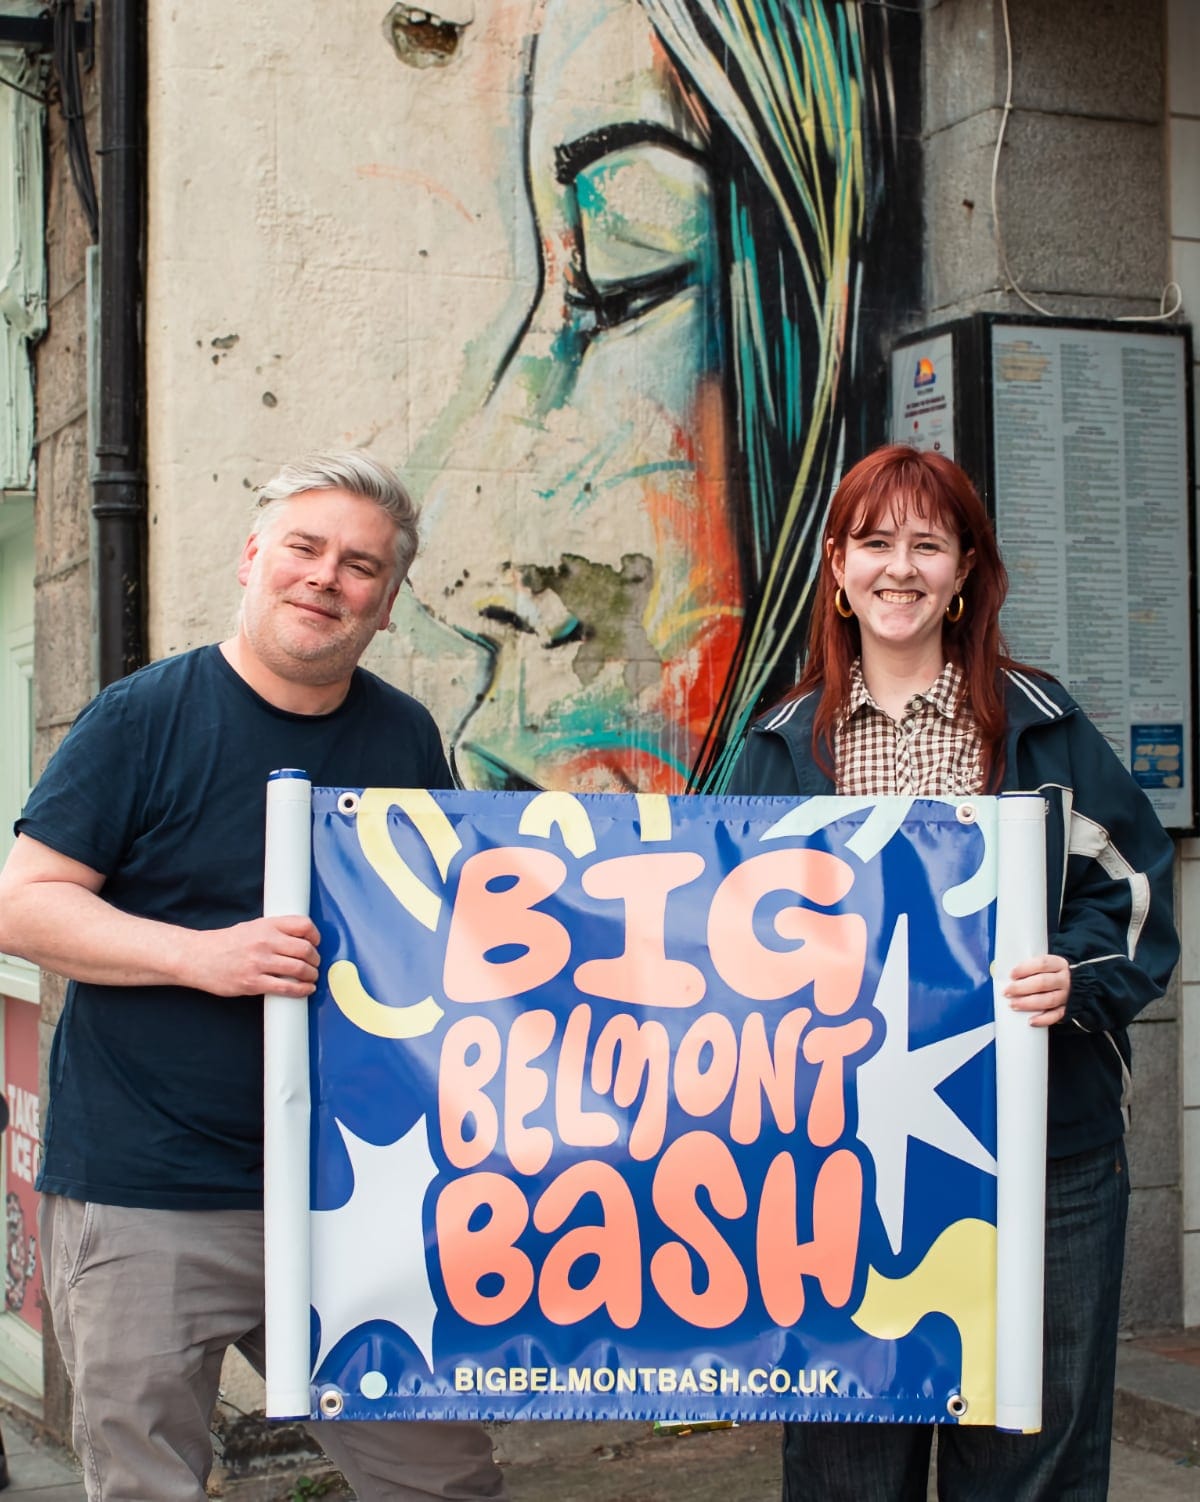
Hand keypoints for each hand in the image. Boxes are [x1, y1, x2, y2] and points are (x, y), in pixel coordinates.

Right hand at [185, 915, 320, 997]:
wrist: (197, 957)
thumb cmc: (225, 943)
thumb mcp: (251, 927)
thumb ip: (274, 930)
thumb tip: (301, 938)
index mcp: (266, 925)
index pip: (303, 925)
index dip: (316, 935)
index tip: (317, 943)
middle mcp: (264, 942)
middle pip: (305, 949)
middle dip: (316, 959)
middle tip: (315, 964)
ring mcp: (259, 963)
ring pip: (299, 969)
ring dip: (312, 975)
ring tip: (312, 977)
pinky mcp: (253, 983)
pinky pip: (286, 988)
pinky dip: (301, 990)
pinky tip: (306, 989)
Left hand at [1005, 953, 1069, 1026]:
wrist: (1075, 985)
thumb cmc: (1051, 974)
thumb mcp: (1044, 966)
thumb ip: (1028, 968)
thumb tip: (999, 971)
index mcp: (1058, 964)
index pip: (1042, 964)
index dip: (1025, 969)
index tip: (1012, 975)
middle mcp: (1064, 979)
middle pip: (1043, 983)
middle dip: (1022, 988)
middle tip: (1007, 992)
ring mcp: (1066, 995)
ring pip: (1048, 1000)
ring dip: (1028, 1003)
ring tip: (1013, 1005)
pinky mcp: (1067, 1009)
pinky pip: (1056, 1016)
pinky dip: (1043, 1019)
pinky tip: (1031, 1021)